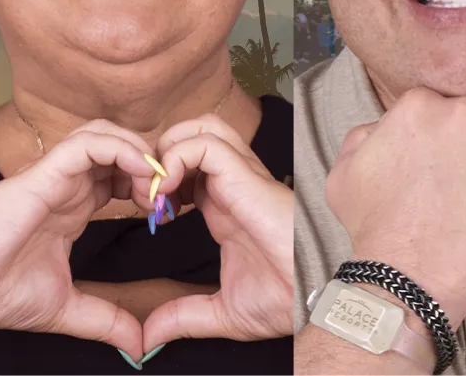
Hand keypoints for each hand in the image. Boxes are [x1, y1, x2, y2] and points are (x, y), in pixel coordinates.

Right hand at [0, 120, 156, 359]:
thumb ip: (104, 320)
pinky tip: (139, 174)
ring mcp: (55, 175)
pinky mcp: (44, 172)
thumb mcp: (64, 308)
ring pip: (105, 134)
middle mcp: (65, 184)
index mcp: (71, 206)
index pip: (119, 175)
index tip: (168, 215)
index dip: (149, 186)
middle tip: (168, 197)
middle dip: (150, 163)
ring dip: (138, 152)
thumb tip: (138, 345)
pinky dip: (121, 149)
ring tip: (154, 186)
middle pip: (117, 146)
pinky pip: (89, 143)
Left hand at [141, 115, 293, 349]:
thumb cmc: (287, 299)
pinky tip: (168, 191)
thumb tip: (149, 338)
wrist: (319, 297)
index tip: (150, 214)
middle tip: (147, 193)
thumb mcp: (223, 312)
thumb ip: (183, 317)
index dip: (161, 181)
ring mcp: (241, 176)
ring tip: (158, 187)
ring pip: (200, 128)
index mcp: (226, 206)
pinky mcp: (246, 176)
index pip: (188, 168)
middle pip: (193, 135)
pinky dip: (178, 158)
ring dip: (170, 149)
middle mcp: (233, 184)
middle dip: (161, 154)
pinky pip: (206, 144)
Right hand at [326, 87, 465, 328]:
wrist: (411, 274)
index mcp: (418, 104)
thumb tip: (383, 127)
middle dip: (463, 144)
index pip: (434, 107)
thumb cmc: (376, 226)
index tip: (430, 163)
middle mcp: (462, 111)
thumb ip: (366, 134)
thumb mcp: (345, 169)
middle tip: (452, 183)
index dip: (431, 138)